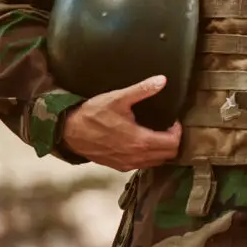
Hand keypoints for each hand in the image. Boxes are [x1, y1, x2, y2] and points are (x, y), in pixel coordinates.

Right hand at [61, 75, 181, 171]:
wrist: (68, 131)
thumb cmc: (93, 114)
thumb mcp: (119, 98)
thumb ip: (142, 90)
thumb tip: (162, 80)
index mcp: (140, 141)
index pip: (173, 144)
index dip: (178, 132)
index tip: (173, 121)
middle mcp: (136, 157)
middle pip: (168, 156)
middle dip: (173, 141)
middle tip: (168, 127)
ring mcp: (127, 164)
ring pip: (156, 162)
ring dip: (162, 150)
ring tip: (158, 134)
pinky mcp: (119, 167)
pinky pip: (143, 165)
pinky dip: (150, 156)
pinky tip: (144, 143)